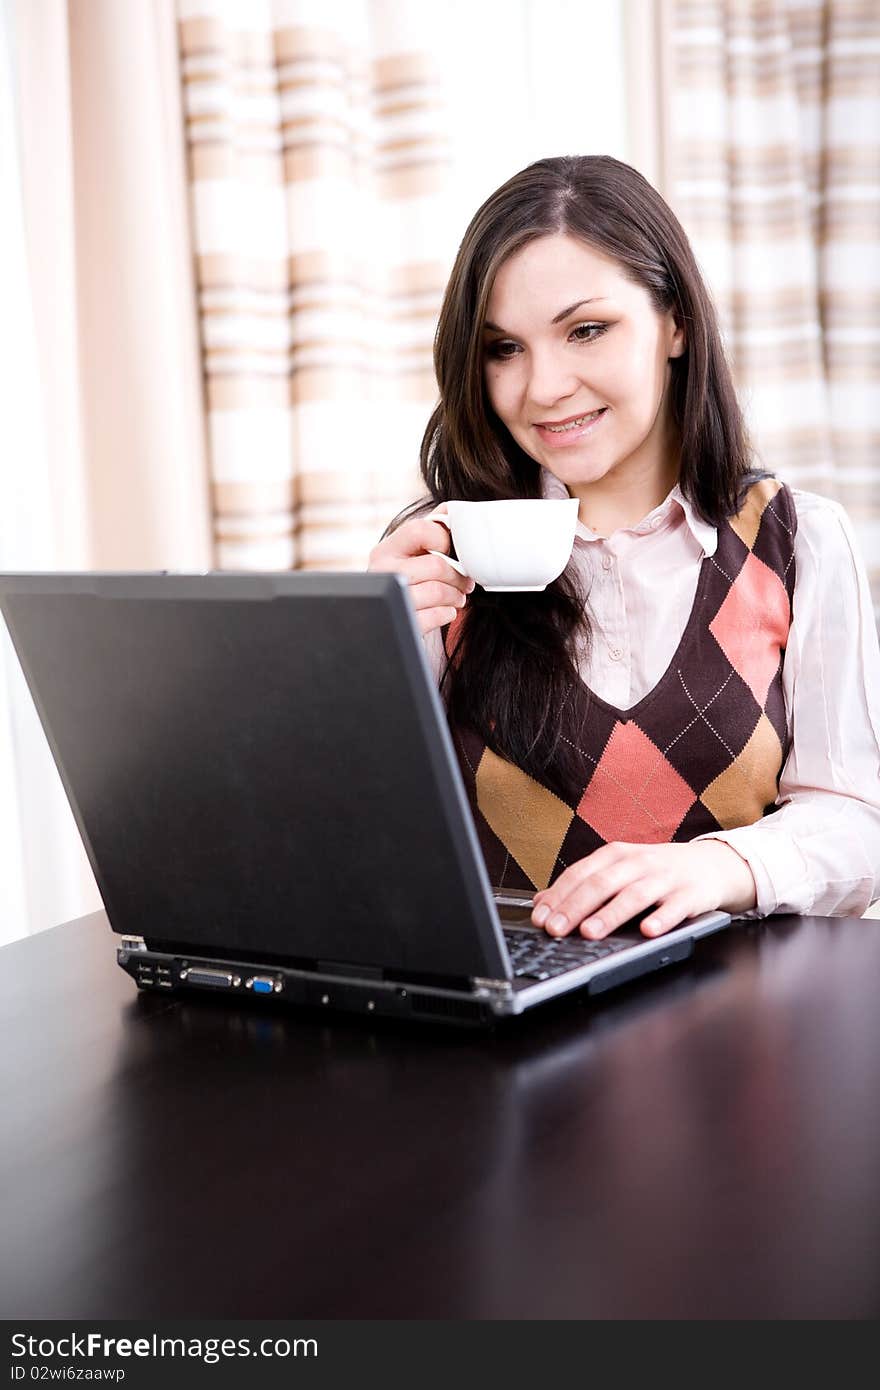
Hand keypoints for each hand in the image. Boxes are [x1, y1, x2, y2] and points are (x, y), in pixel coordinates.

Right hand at [368, 510, 474, 635]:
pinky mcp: (404, 623)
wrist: (390, 623)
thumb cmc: (410, 584)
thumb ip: (431, 529)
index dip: (443, 539)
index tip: (450, 551)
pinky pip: (437, 615)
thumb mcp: (413, 555)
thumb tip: (452, 509)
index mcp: (386, 550)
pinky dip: (448, 613)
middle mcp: (383, 573)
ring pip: (439, 591)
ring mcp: (392, 599)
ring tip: (457, 596)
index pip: (420, 530)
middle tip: (465, 582)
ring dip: (456, 596)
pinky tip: (445, 611)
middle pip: (436, 565)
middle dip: (459, 575)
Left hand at [531, 840, 756, 938]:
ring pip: (634, 895)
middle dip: (575, 908)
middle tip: (556, 930)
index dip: (558, 897)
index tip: (540, 919)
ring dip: (610, 914)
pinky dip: (662, 919)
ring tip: (590, 932)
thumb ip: (582, 885)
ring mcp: (665, 877)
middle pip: (601, 884)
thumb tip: (540, 903)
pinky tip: (648, 931)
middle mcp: (638, 862)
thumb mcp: (618, 871)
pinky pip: (676, 908)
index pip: (580, 874)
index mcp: (616, 855)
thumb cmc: (656, 872)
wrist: (711, 864)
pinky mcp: (691, 894)